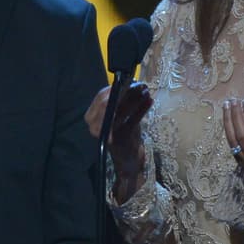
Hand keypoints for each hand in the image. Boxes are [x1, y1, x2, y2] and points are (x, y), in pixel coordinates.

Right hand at [85, 82, 152, 201]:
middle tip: (139, 85)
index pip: (99, 98)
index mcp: (94, 118)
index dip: (114, 88)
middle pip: (108, 103)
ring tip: (146, 91)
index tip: (127, 81)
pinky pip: (133, 120)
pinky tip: (150, 101)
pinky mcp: (123, 138)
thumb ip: (121, 102)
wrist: (128, 162)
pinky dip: (142, 109)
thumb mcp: (120, 118)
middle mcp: (98, 125)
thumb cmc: (123, 136)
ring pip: (121, 110)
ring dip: (135, 98)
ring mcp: (110, 132)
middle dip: (124, 92)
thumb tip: (132, 82)